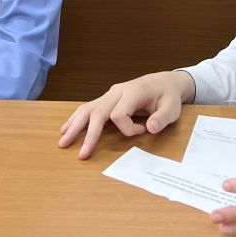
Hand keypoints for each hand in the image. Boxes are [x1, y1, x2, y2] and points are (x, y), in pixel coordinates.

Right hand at [57, 69, 195, 158]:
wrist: (164, 82)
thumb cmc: (167, 96)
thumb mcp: (172, 107)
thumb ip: (162, 118)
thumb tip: (149, 128)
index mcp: (132, 92)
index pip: (119, 114)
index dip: (128, 129)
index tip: (142, 131)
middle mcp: (117, 91)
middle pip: (97, 111)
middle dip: (88, 133)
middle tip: (81, 154)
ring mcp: (110, 94)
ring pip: (87, 108)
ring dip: (74, 125)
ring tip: (63, 140)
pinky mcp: (107, 99)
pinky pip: (88, 108)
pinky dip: (76, 118)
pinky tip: (66, 128)